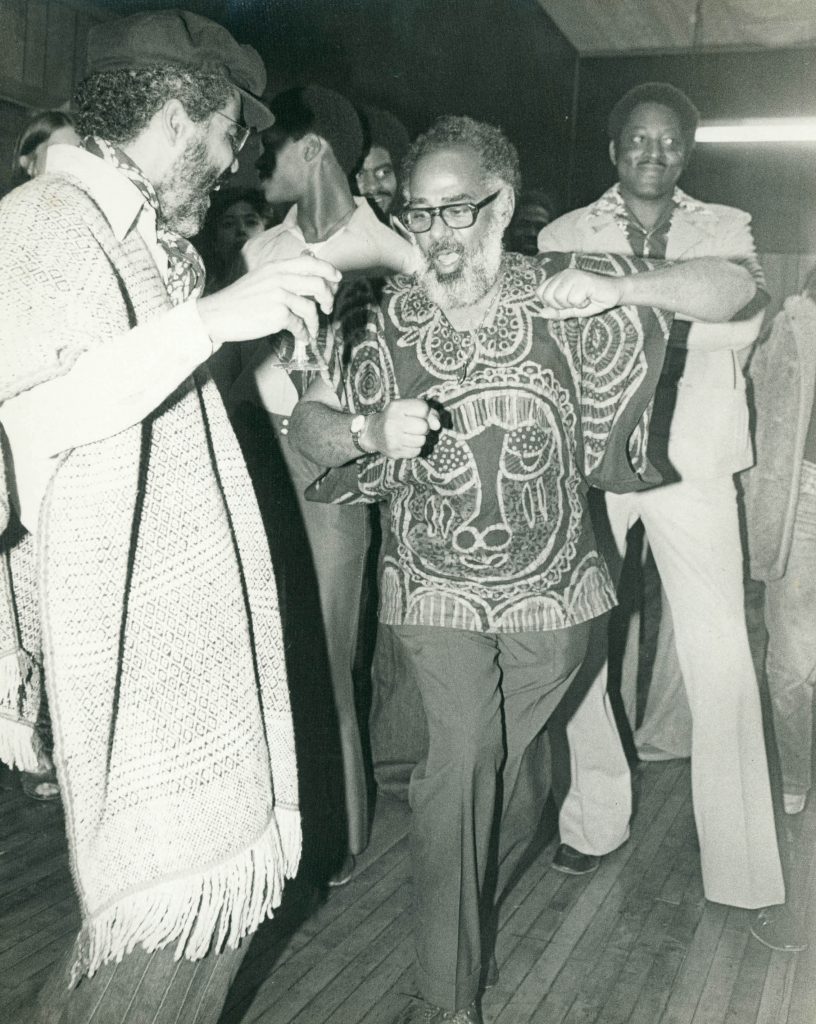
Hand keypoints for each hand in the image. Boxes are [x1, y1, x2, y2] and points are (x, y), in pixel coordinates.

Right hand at [197, 256, 340, 345]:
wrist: (217, 315)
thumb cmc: (239, 300)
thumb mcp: (261, 278)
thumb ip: (282, 276)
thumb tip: (308, 280)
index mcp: (276, 267)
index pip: (310, 262)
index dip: (328, 270)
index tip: (337, 279)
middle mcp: (279, 278)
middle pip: (318, 284)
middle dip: (329, 298)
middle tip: (328, 309)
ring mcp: (279, 296)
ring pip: (311, 308)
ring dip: (315, 322)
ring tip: (311, 330)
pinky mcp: (277, 315)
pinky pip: (300, 325)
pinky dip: (303, 334)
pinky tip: (301, 338)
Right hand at [364, 399, 441, 458]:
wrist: (373, 432)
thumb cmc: (396, 417)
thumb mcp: (407, 408)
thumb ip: (427, 412)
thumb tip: (437, 425)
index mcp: (396, 407)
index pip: (423, 408)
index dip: (426, 413)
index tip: (419, 415)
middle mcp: (392, 422)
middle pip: (424, 426)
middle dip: (424, 428)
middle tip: (415, 427)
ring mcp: (392, 438)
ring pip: (422, 441)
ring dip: (420, 439)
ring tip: (410, 435)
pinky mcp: (394, 452)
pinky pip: (416, 452)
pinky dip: (415, 448)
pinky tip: (406, 443)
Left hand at [537, 269, 623, 318]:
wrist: (613, 294)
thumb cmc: (591, 301)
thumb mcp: (570, 310)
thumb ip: (556, 312)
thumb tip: (541, 313)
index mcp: (558, 278)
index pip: (539, 292)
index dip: (550, 304)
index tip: (565, 303)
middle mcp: (564, 274)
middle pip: (547, 297)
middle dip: (560, 306)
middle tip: (575, 302)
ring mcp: (573, 276)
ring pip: (559, 298)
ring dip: (572, 305)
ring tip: (583, 299)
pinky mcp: (583, 280)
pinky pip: (573, 300)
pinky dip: (582, 304)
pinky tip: (589, 298)